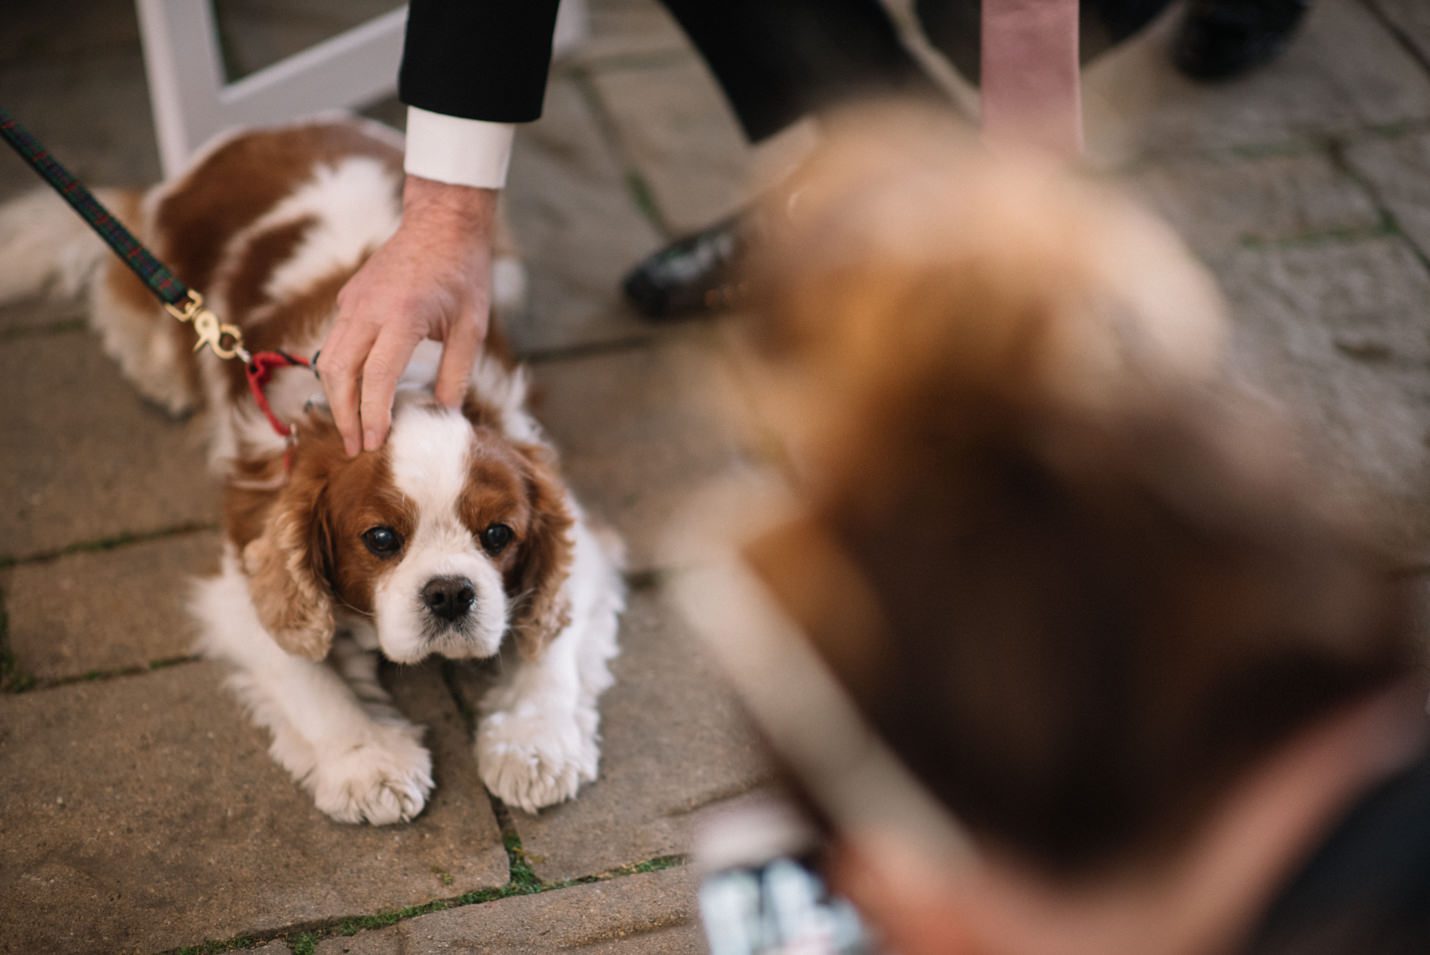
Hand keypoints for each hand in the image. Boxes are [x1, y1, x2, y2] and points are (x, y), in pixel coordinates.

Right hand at [318, 175, 497, 455]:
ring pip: (329, 358)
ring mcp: (353, 301)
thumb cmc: (463, 274)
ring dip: (336, 397)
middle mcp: (369, 309)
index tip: (374, 444)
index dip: (373, 416)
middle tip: (356, 448)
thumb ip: (456, 374)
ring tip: (352, 429)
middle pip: (340, 373)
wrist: (442, 222)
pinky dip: (339, 373)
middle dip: (344, 415)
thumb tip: (444, 415)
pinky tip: (353, 395)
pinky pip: (335, 342)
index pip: (377, 378)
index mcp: (403, 316)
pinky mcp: (349, 298)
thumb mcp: (471, 328)